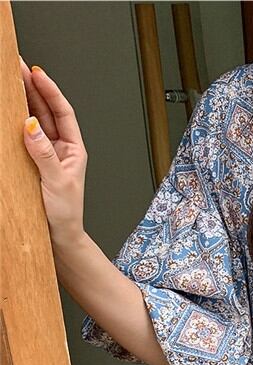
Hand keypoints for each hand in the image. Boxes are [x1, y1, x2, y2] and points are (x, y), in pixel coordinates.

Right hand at [18, 55, 86, 245]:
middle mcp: (61, 149)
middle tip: (16, 67)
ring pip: (33, 121)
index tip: (37, 73)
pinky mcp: (32, 162)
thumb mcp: (56, 182)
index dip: (50, 91)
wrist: (59, 236)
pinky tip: (7, 109)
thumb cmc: (65, 214)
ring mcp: (46, 154)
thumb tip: (31, 126)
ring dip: (22, 100)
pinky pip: (23, 137)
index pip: (63, 113)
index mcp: (74, 150)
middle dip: (32, 88)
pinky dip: (15, 122)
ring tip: (10, 79)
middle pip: (46, 111)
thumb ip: (43, 154)